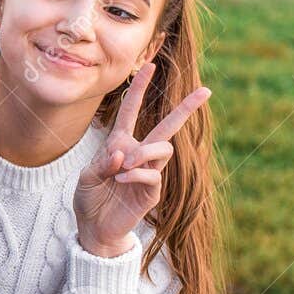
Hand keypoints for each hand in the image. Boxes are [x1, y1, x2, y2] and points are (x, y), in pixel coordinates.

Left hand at [73, 62, 210, 256]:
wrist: (94, 228)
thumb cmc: (89, 199)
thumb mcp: (86, 177)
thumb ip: (102, 163)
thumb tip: (123, 154)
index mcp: (119, 143)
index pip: (130, 111)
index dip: (139, 88)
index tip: (148, 64)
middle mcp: (138, 154)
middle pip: (167, 127)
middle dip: (186, 108)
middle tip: (206, 90)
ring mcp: (148, 172)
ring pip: (162, 148)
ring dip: (144, 152)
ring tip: (123, 166)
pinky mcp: (152, 191)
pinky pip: (153, 174)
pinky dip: (136, 174)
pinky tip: (120, 179)